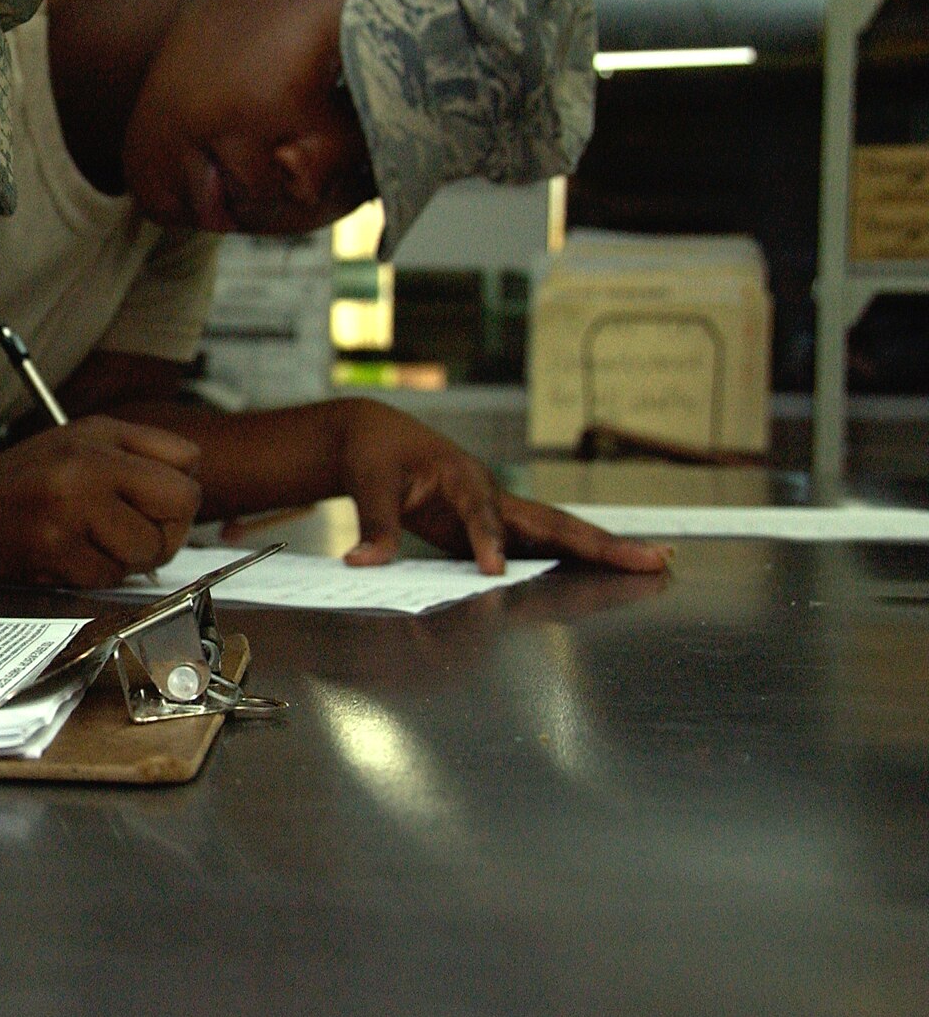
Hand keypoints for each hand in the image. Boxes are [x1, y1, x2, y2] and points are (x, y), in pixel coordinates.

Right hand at [0, 416, 202, 588]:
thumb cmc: (16, 487)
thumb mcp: (75, 448)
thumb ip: (132, 459)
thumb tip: (188, 494)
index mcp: (100, 432)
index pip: (188, 460)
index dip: (179, 494)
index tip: (155, 508)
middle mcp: (89, 460)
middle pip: (182, 502)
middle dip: (167, 532)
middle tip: (134, 538)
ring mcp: (71, 502)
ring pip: (149, 549)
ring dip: (127, 562)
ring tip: (89, 547)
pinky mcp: (52, 545)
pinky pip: (108, 576)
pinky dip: (92, 578)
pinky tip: (64, 559)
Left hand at [331, 399, 670, 573]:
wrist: (379, 437)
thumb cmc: (376, 456)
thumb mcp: (368, 485)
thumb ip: (374, 526)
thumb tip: (363, 563)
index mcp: (460, 475)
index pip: (480, 512)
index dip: (488, 540)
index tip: (493, 571)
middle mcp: (492, 491)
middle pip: (551, 519)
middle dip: (597, 543)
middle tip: (648, 559)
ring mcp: (501, 510)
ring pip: (558, 532)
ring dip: (601, 551)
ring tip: (654, 565)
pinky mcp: (497, 529)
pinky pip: (541, 547)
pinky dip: (574, 561)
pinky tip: (609, 578)